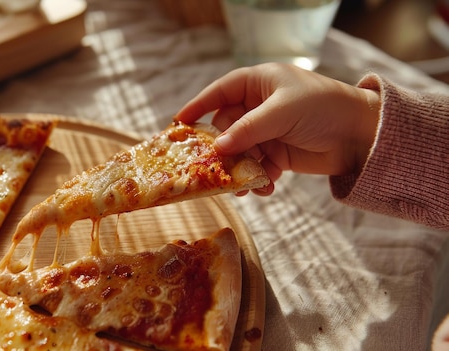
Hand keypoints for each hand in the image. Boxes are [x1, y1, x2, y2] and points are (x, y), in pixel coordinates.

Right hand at [174, 63, 380, 195]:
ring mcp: (268, 132)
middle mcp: (260, 107)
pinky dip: (257, 179)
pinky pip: (257, 168)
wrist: (362, 135)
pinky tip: (263, 189)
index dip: (199, 105)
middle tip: (210, 166)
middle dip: (220, 148)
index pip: (221, 92)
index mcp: (259, 84)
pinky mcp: (279, 155)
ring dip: (238, 169)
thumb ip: (247, 130)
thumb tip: (217, 148)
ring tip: (238, 186)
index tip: (178, 122)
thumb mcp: (281, 112)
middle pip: (226, 128)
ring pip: (240, 151)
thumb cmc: (323, 108)